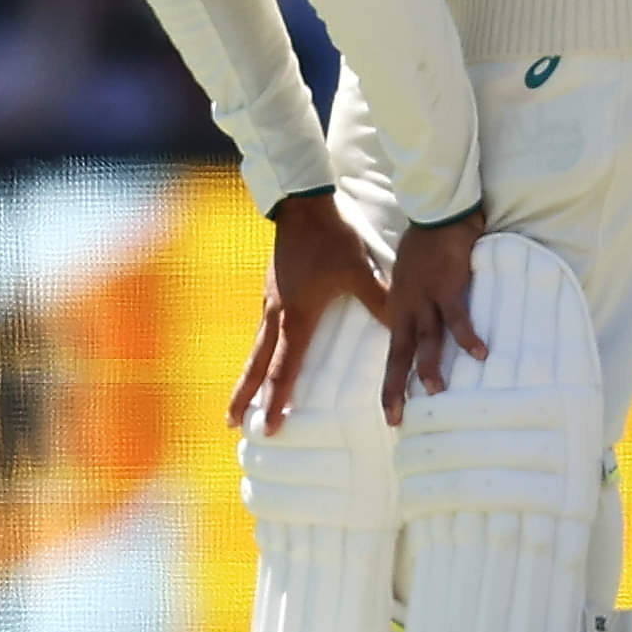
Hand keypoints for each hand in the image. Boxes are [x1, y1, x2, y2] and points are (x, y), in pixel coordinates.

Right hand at [228, 192, 391, 434]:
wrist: (303, 204)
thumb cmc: (332, 237)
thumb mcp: (359, 270)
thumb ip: (378, 301)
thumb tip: (400, 329)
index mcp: (297, 317)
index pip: (284, 369)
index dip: (277, 400)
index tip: (269, 427)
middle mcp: (277, 315)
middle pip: (256, 365)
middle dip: (243, 396)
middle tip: (230, 423)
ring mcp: (270, 301)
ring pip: (256, 347)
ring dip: (248, 375)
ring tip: (241, 399)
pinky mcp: (271, 289)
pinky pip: (262, 329)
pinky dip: (258, 351)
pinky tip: (262, 356)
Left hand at [379, 211, 485, 424]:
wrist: (435, 212)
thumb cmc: (425, 244)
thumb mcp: (408, 277)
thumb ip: (411, 301)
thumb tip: (420, 323)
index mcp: (398, 307)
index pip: (393, 350)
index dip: (391, 380)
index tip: (389, 408)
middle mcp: (407, 307)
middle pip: (400, 354)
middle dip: (395, 388)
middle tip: (393, 418)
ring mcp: (426, 298)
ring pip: (426, 339)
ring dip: (429, 366)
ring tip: (435, 393)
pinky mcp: (447, 287)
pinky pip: (458, 317)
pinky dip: (468, 336)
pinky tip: (480, 355)